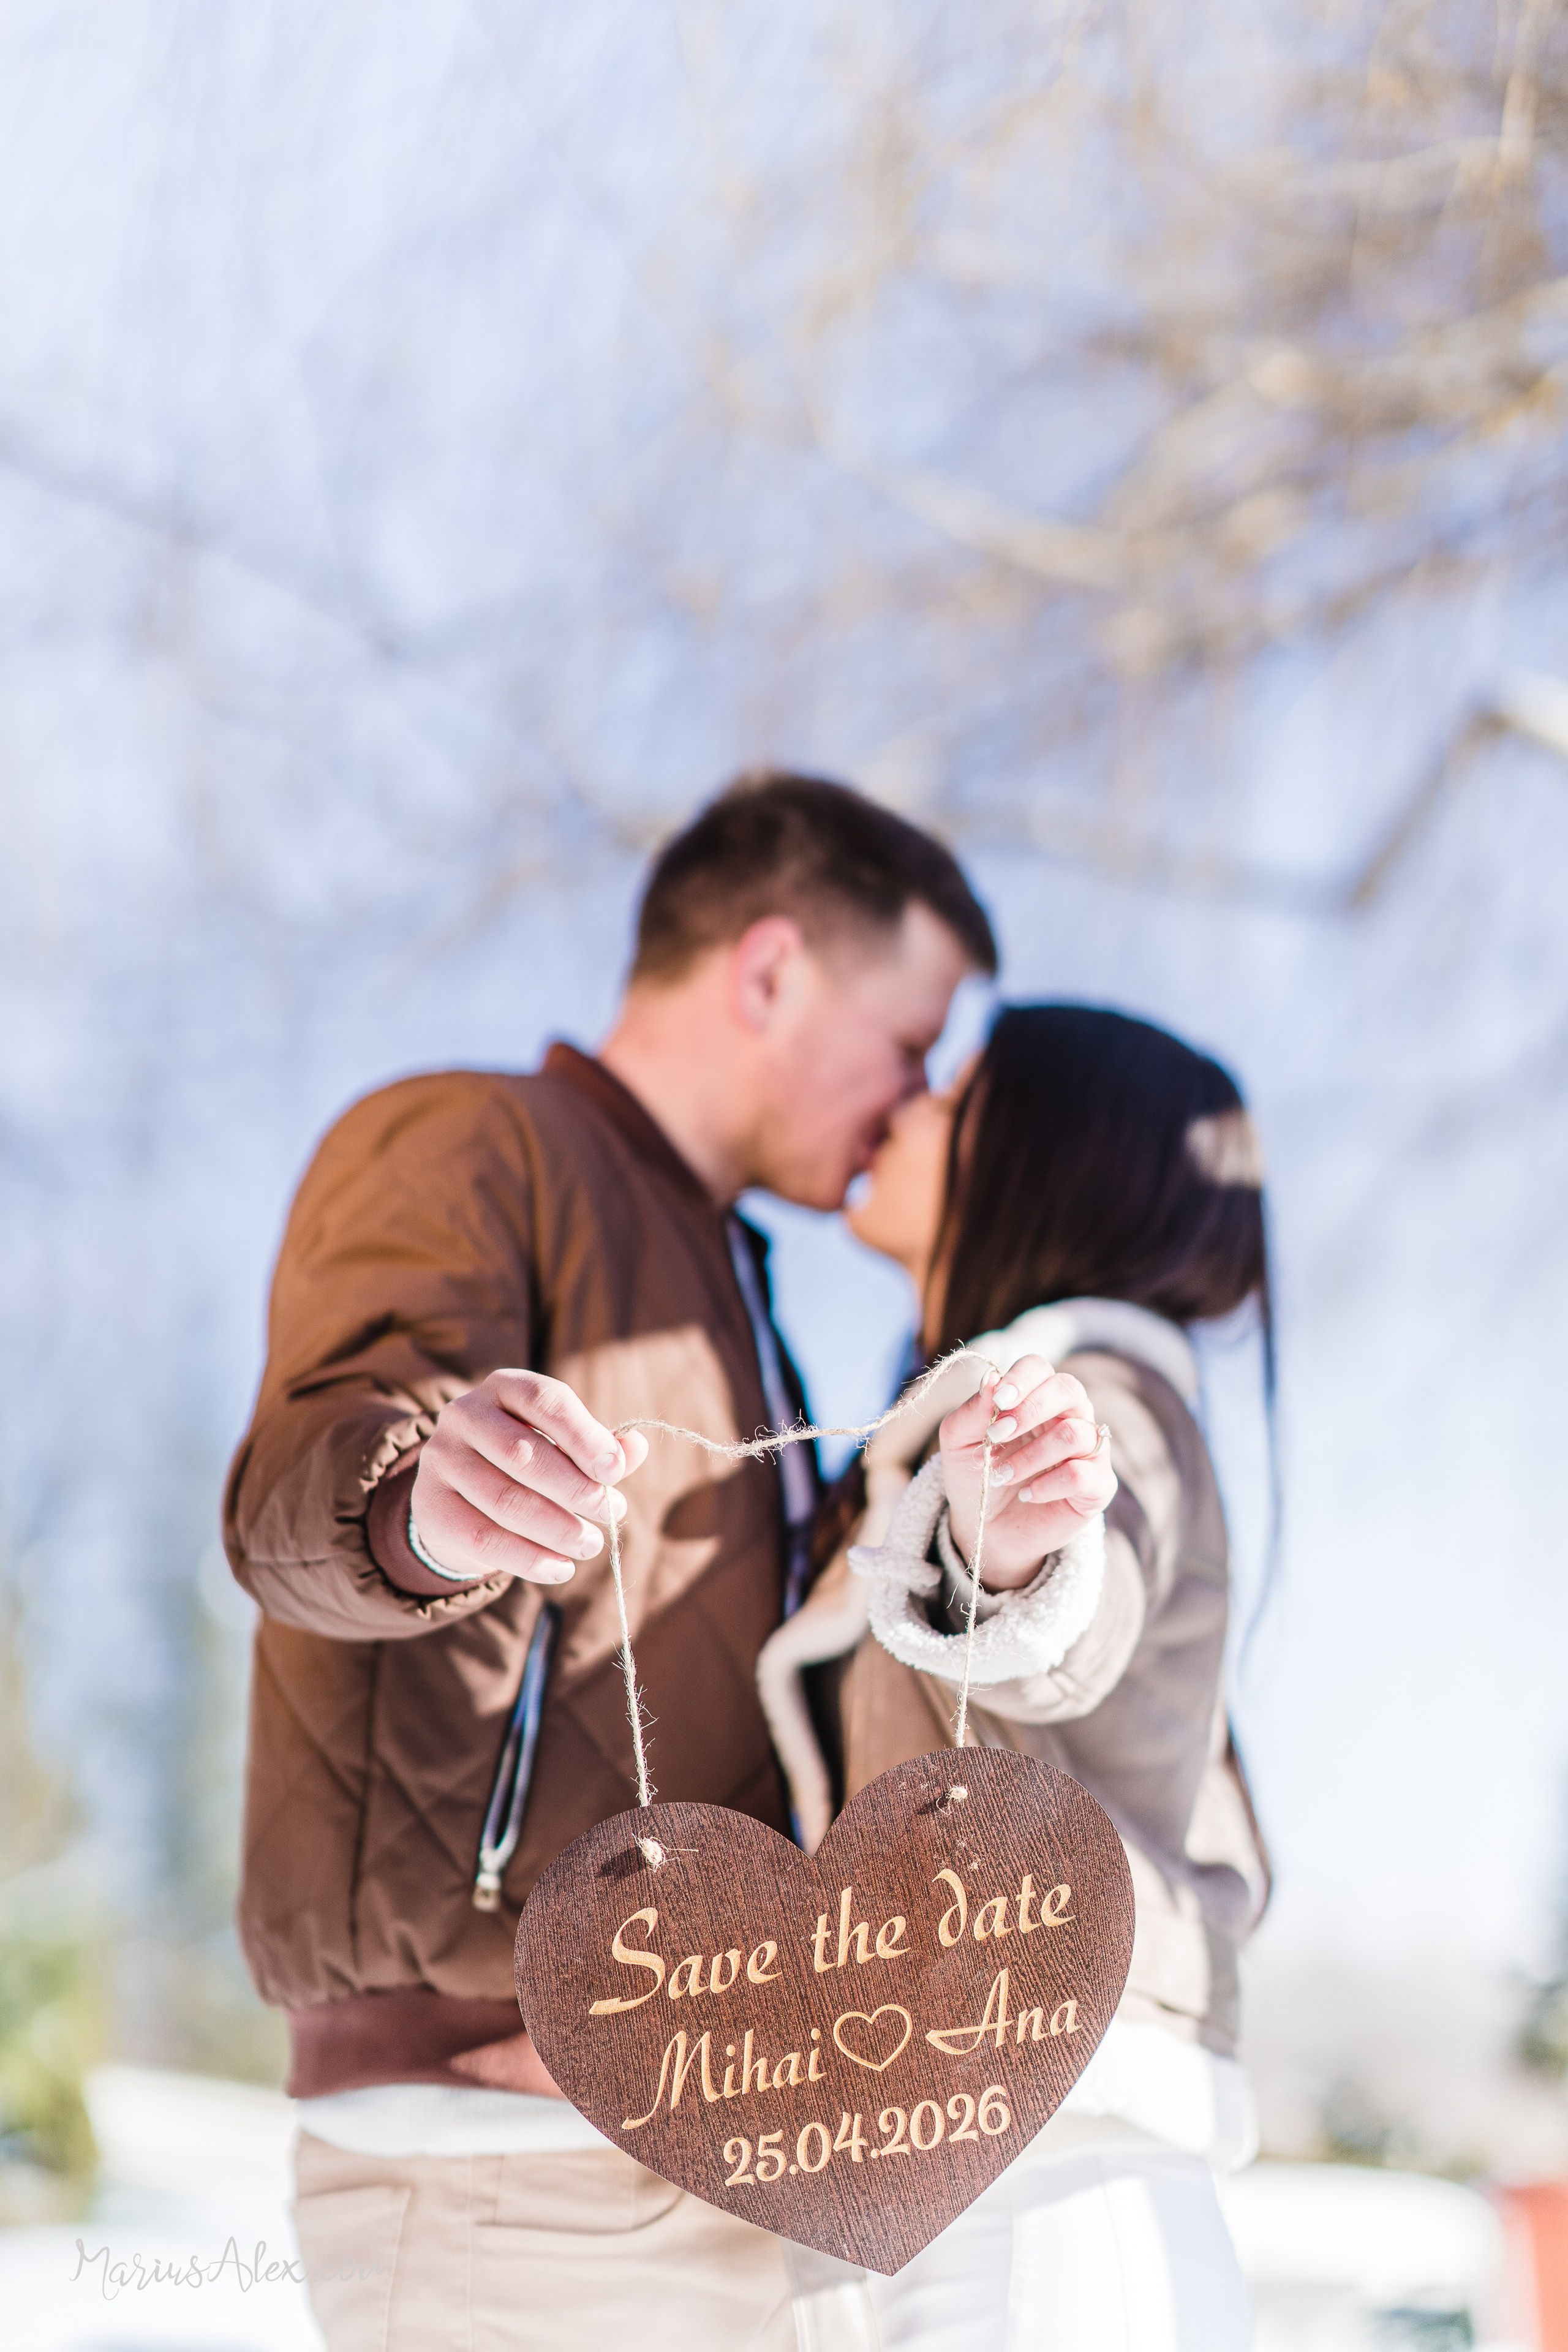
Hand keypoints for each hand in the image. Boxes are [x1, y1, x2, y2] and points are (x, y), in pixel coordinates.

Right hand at [409, 1370, 649, 1585]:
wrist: (460, 1493)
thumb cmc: (528, 1461)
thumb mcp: (564, 1445)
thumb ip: (601, 1447)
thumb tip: (636, 1447)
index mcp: (505, 1386)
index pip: (547, 1401)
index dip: (585, 1437)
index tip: (616, 1472)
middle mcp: (464, 1414)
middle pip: (524, 1454)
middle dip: (576, 1490)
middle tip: (611, 1513)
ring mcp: (441, 1458)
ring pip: (506, 1501)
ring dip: (558, 1529)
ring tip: (590, 1544)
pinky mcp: (431, 1504)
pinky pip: (484, 1537)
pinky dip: (529, 1559)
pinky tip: (560, 1569)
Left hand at [940, 1355, 1115, 1591]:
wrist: (988, 1529)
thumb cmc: (976, 1477)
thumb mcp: (959, 1444)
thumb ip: (972, 1411)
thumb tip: (990, 1379)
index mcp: (1034, 1397)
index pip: (1038, 1368)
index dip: (1021, 1379)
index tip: (999, 1399)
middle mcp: (1068, 1416)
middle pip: (1068, 1389)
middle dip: (1030, 1410)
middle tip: (997, 1436)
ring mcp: (1088, 1450)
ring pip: (1074, 1434)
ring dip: (1030, 1456)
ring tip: (1001, 1476)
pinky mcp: (1098, 1485)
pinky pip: (1083, 1474)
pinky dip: (1047, 1485)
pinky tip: (1027, 1494)